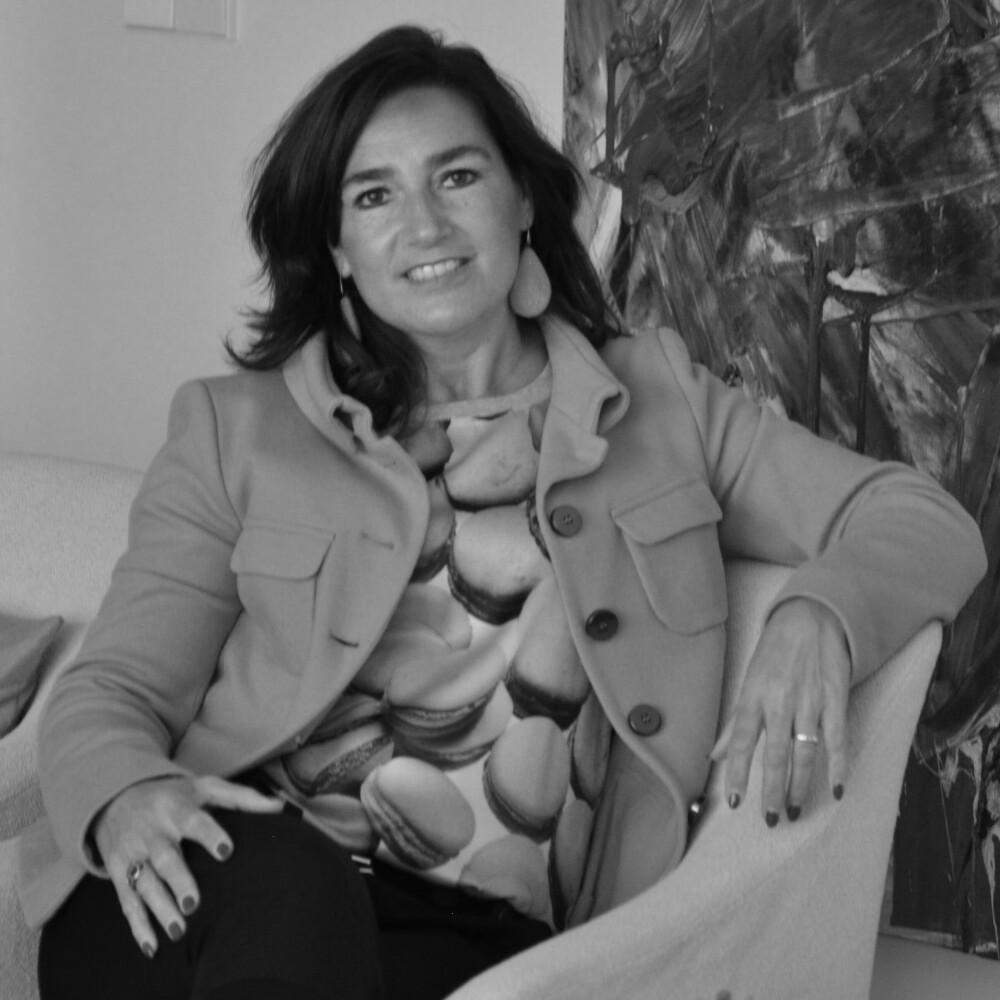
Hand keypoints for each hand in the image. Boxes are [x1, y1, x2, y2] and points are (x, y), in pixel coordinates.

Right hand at [92, 775, 282, 957]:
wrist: (117, 798)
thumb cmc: (174, 795)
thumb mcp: (205, 787)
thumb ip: (242, 797)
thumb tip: (279, 807)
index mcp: (177, 809)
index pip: (195, 821)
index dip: (210, 835)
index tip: (226, 851)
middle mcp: (154, 832)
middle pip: (166, 858)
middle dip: (178, 880)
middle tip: (193, 903)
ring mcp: (135, 854)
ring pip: (145, 884)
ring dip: (160, 909)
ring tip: (179, 931)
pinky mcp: (120, 874)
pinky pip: (128, 903)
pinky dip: (138, 926)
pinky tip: (153, 947)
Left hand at [711, 597, 850, 824]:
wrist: (809, 618)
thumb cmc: (773, 652)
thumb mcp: (748, 682)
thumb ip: (735, 723)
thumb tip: (715, 755)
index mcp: (753, 697)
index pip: (742, 743)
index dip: (738, 774)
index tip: (735, 803)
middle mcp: (779, 701)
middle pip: (775, 755)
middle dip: (773, 791)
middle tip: (772, 819)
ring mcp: (809, 701)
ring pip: (805, 752)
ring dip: (801, 785)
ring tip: (797, 811)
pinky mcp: (835, 699)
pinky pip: (837, 739)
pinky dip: (838, 765)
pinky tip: (837, 789)